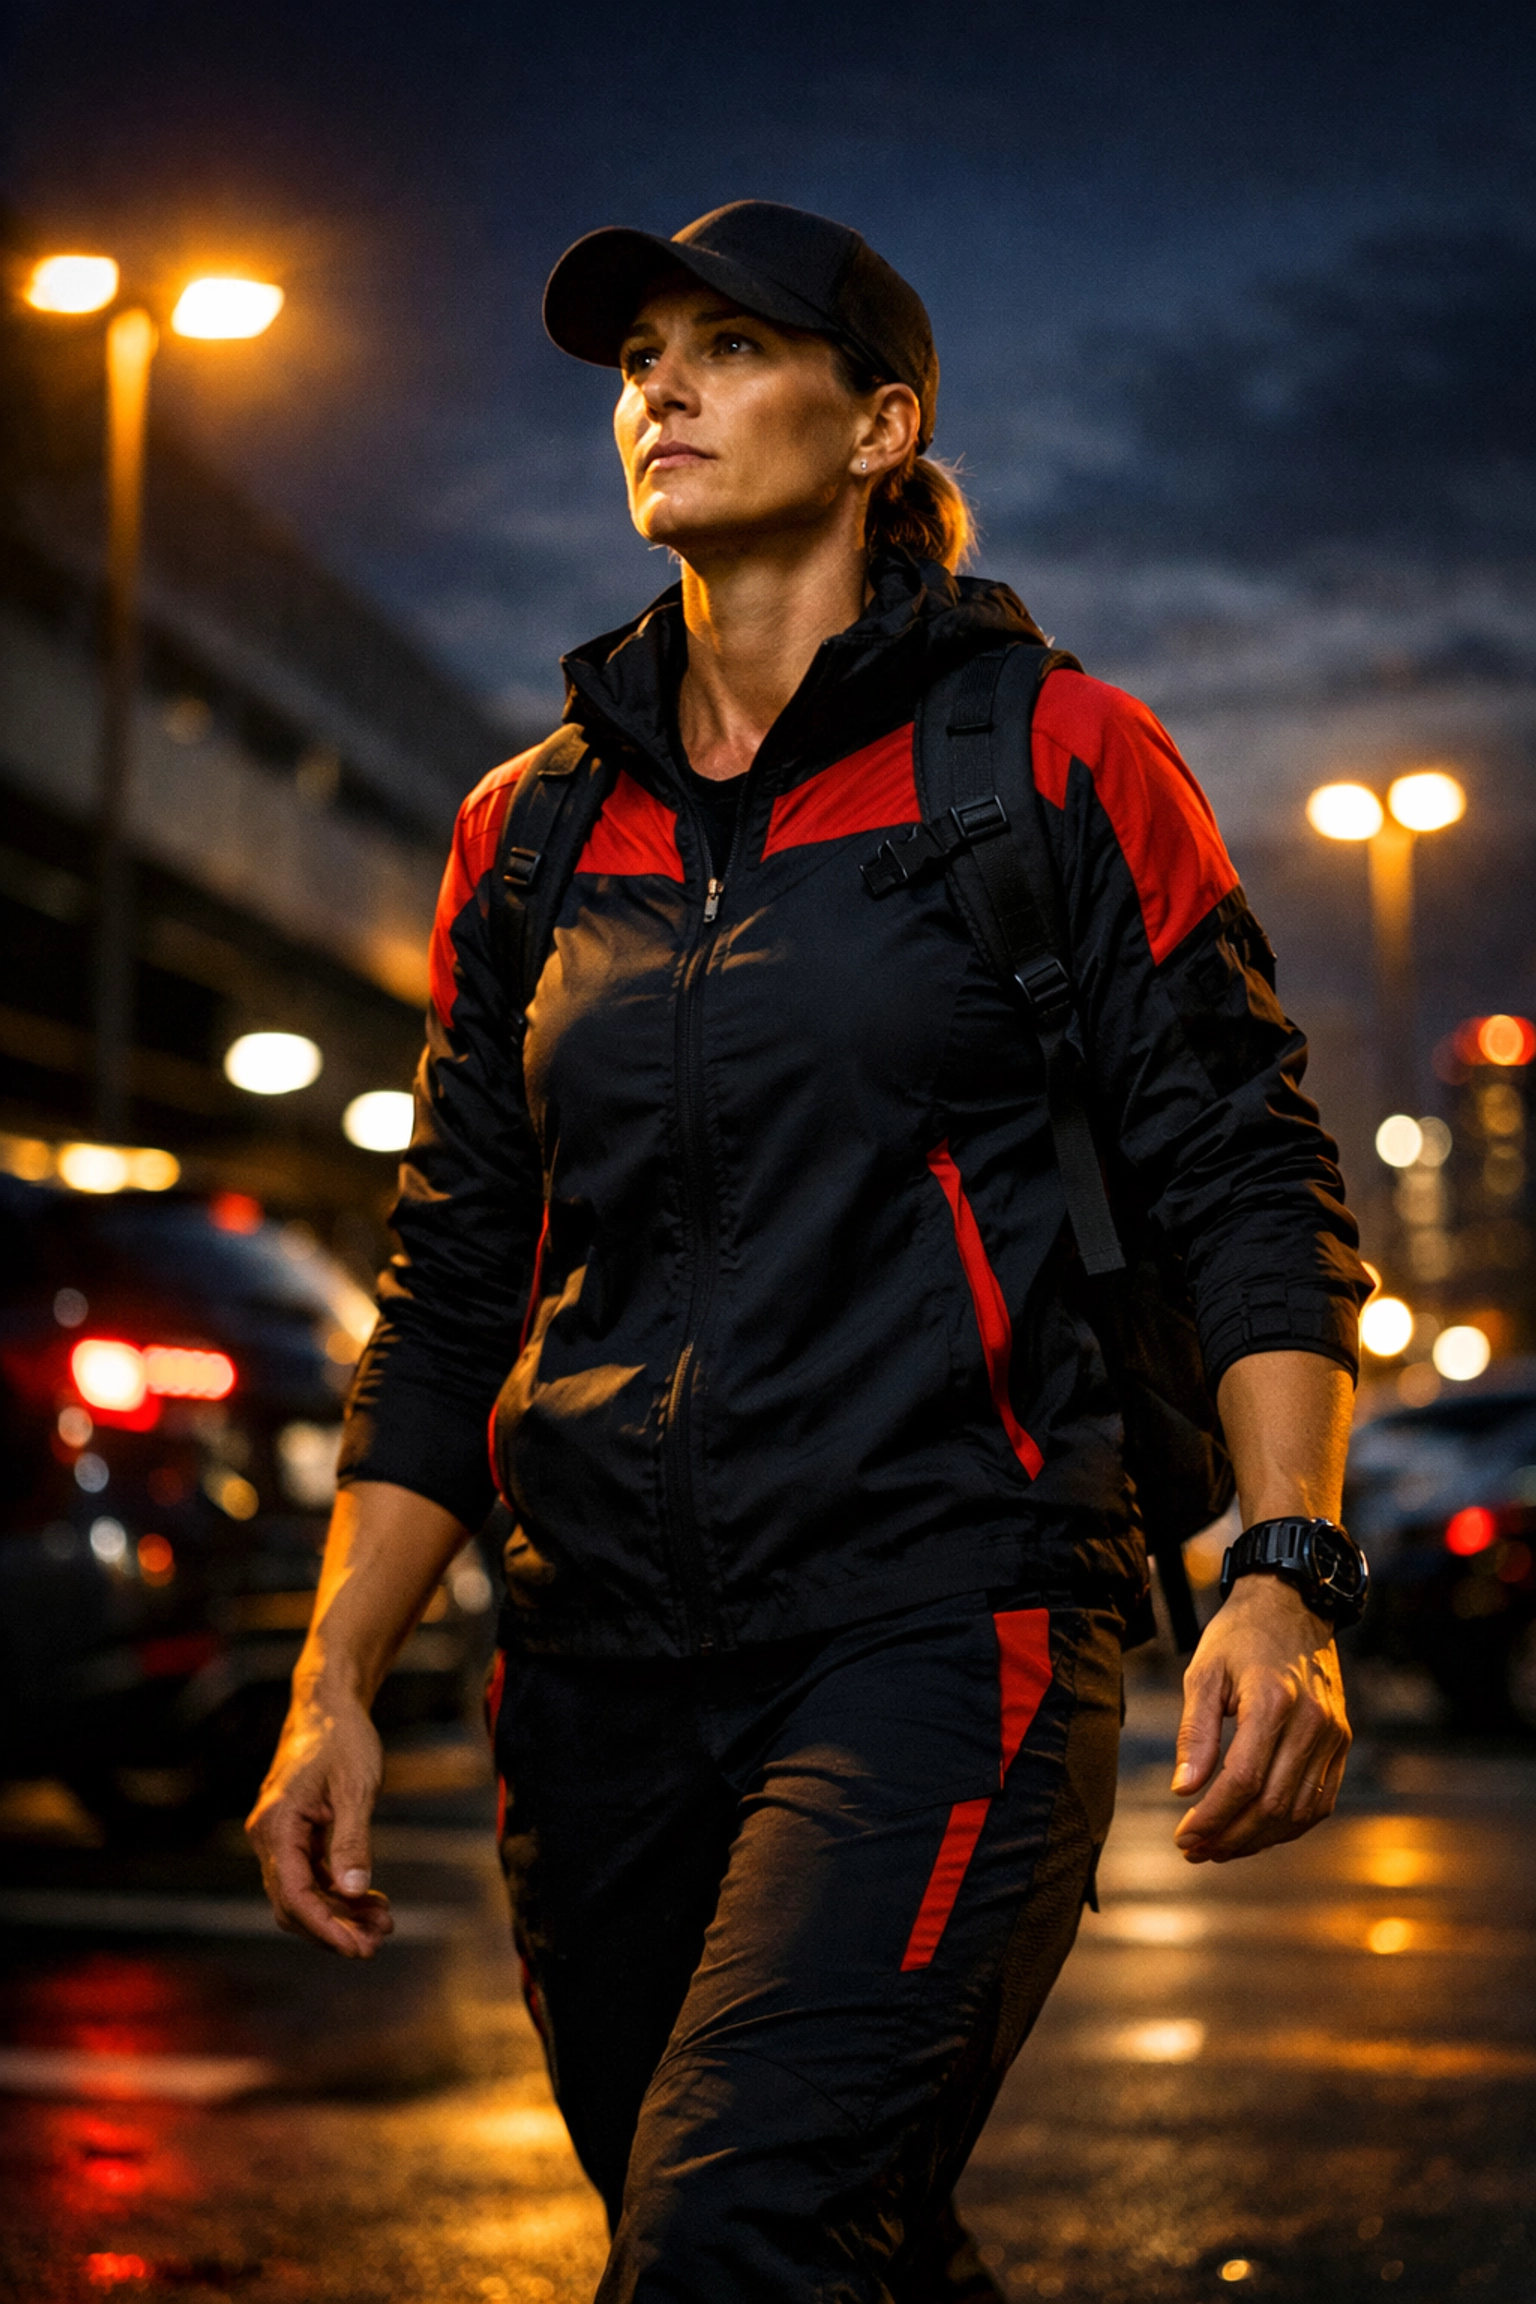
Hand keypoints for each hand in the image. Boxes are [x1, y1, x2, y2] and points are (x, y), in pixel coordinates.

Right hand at [246, 1685, 393, 1957]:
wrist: (328, 1705)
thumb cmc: (343, 1739)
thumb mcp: (356, 1788)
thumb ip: (352, 1841)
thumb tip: (352, 1891)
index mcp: (276, 1826)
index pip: (294, 1895)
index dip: (325, 1927)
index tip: (357, 1948)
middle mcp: (268, 1836)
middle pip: (294, 1903)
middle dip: (334, 1928)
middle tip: (376, 1944)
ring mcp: (279, 1836)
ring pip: (303, 1893)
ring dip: (340, 1913)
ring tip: (383, 1924)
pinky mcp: (294, 1834)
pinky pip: (311, 1875)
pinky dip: (338, 1891)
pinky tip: (370, 1900)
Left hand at [1170, 1574, 1349, 1861]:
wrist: (1292, 1606)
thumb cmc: (1240, 1637)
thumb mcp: (1203, 1673)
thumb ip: (1194, 1733)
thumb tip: (1183, 1789)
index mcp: (1273, 1702)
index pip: (1243, 1781)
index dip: (1212, 1817)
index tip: (1184, 1837)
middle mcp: (1312, 1723)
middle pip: (1272, 1805)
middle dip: (1230, 1837)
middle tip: (1195, 1850)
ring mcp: (1334, 1735)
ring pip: (1298, 1811)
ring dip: (1258, 1839)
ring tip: (1219, 1847)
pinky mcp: (1343, 1742)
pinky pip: (1320, 1801)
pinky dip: (1288, 1824)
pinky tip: (1256, 1830)